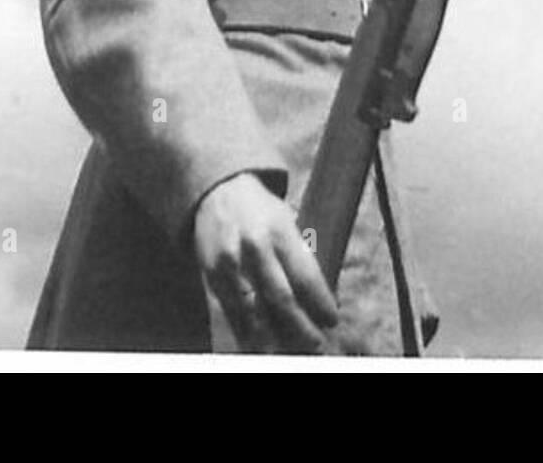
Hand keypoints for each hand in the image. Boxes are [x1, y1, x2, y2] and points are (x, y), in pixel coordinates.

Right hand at [193, 172, 338, 353]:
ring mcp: (230, 264)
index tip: (332, 320)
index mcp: (280, 229)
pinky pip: (228, 316)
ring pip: (254, 314)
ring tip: (289, 352)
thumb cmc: (262, 211)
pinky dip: (244, 336)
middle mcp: (254, 247)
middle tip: (316, 343)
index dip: (321, 303)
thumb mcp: (287, 221)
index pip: (306, 275)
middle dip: (302, 328)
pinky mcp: (210, 277)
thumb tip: (317, 301)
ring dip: (273, 339)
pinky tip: (258, 348)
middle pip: (282, 299)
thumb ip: (299, 257)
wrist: (219, 192)